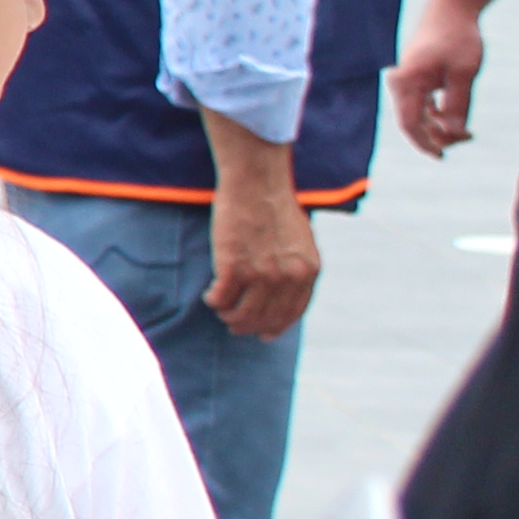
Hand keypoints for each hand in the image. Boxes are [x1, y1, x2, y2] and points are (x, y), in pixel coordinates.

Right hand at [206, 160, 320, 339]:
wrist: (257, 184)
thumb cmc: (274, 206)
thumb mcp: (300, 240)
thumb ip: (295, 266)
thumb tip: (283, 288)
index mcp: (307, 271)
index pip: (291, 314)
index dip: (276, 327)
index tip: (264, 334)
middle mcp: (288, 278)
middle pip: (266, 319)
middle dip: (248, 326)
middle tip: (234, 325)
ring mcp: (261, 274)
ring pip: (242, 314)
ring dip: (229, 316)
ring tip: (222, 309)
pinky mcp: (233, 267)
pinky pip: (221, 299)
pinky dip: (215, 301)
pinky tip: (211, 295)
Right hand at [393, 7, 485, 158]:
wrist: (450, 8)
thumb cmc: (458, 38)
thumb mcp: (464, 73)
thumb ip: (457, 105)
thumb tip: (455, 134)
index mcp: (407, 83)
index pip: (410, 124)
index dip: (425, 144)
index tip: (443, 156)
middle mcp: (399, 83)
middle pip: (412, 121)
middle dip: (436, 136)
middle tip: (467, 138)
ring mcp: (404, 79)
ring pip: (416, 113)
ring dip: (437, 125)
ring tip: (464, 131)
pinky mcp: (412, 75)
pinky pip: (418, 102)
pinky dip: (434, 113)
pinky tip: (450, 115)